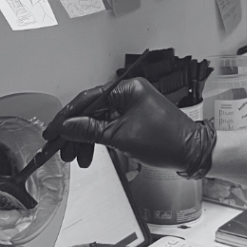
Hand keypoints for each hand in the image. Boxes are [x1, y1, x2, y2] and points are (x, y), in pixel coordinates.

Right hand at [44, 77, 215, 177]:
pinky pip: (110, 126)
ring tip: (77, 157)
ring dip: (86, 140)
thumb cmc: (167, 141)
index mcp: (127, 88)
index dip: (67, 117)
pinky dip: (100, 140)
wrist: (193, 153)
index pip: (88, 99)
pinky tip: (91, 153)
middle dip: (76, 132)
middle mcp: (129, 93)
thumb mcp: (120, 137)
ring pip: (100, 121)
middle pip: (92, 111)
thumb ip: (90, 130)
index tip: (53, 130)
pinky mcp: (136, 119)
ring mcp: (133, 106)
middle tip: (62, 148)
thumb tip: (68, 126)